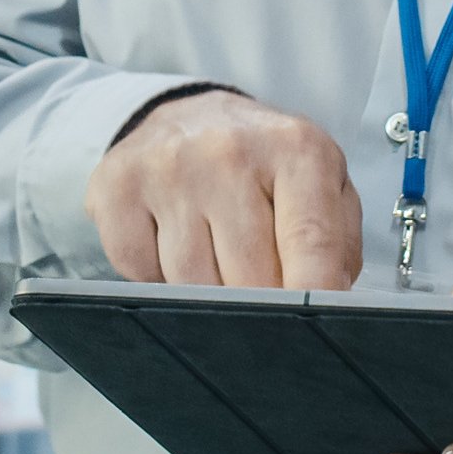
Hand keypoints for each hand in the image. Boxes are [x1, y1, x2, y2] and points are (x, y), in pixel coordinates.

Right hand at [85, 88, 360, 288]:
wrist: (189, 117)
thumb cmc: (264, 166)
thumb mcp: (321, 187)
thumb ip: (335, 247)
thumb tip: (327, 307)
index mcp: (295, 149)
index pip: (310, 242)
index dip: (313, 299)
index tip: (311, 336)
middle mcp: (229, 152)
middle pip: (250, 278)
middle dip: (261, 309)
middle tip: (263, 299)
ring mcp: (168, 168)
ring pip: (193, 285)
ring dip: (209, 296)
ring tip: (220, 265)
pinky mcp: (116, 188)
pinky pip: (141, 274)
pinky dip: (158, 279)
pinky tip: (174, 248)